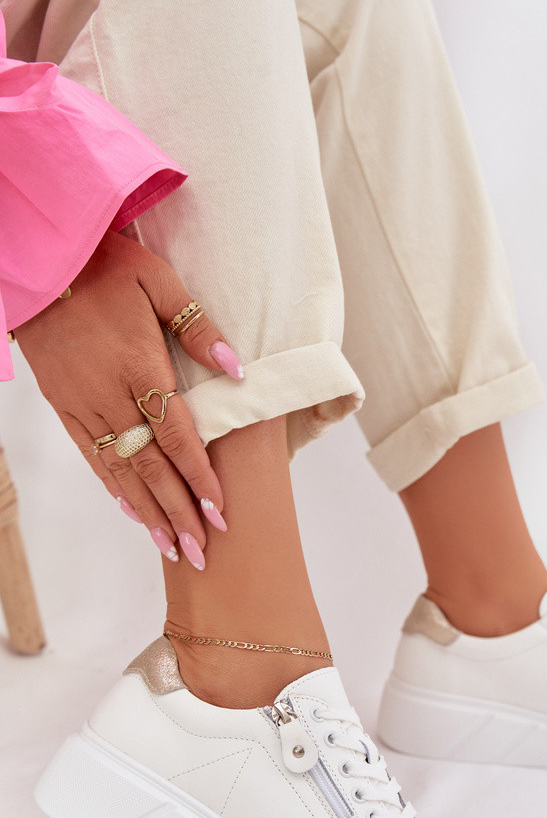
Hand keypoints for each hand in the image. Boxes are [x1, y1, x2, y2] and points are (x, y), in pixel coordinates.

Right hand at [14, 229, 243, 568]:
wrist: (39, 264)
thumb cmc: (104, 266)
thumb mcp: (157, 279)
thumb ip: (197, 326)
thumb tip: (234, 368)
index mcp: (139, 365)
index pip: (177, 435)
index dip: (200, 477)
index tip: (221, 513)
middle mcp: (109, 395)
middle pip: (152, 466)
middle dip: (179, 513)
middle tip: (202, 553)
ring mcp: (82, 405)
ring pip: (121, 470)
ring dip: (149, 512)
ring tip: (173, 548)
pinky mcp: (63, 406)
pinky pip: (91, 456)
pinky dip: (114, 487)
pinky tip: (134, 512)